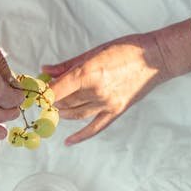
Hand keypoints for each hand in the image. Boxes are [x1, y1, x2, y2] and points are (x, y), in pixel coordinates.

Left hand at [43, 20, 190, 143]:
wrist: (156, 58)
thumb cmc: (126, 49)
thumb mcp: (94, 51)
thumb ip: (68, 64)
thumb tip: (45, 70)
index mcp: (88, 73)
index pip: (56, 90)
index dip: (42, 93)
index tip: (34, 93)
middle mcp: (96, 92)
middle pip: (64, 103)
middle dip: (51, 100)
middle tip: (45, 96)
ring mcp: (107, 104)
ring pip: (75, 114)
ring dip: (62, 112)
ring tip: (55, 107)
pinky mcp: (116, 111)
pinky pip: (94, 128)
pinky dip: (80, 136)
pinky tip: (68, 141)